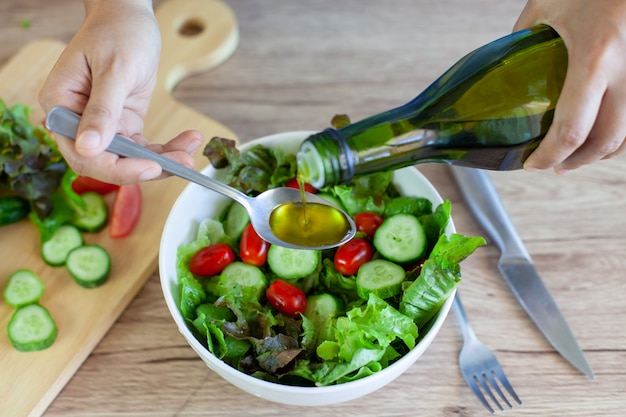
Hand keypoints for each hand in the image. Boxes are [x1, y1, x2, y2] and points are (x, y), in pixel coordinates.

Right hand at [38, 0, 201, 183]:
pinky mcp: (124, 124)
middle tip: (182, 163)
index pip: (83, 153)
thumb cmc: (117, 32)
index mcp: (61, 106)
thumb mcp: (114, 70)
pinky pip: (143, 146)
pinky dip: (166, 149)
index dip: (116, 167)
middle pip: (106, 162)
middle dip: (145, 168)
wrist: (129, 16)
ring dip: (162, 161)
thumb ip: (102, 110)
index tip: (150, 167)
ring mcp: (102, 125)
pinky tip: (189, 140)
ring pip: (130, 158)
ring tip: (190, 156)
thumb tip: (87, 147)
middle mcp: (77, 121)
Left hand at [515, 0, 625, 173]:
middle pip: (604, 142)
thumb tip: (506, 71)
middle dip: (574, 162)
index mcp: (595, 57)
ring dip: (601, 153)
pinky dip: (622, 135)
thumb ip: (524, 40)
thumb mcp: (547, 5)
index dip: (549, 157)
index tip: (533, 164)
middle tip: (554, 165)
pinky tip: (603, 134)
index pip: (572, 130)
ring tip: (576, 156)